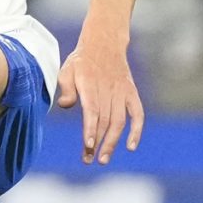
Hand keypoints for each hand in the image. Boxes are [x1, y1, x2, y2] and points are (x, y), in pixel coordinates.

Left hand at [54, 34, 145, 165]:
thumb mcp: (66, 69)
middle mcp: (108, 89)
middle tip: (89, 159)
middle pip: (104, 120)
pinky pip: (137, 114)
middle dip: (97, 142)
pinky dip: (136, 130)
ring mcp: (121, 92)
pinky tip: (130, 146)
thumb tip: (65, 105)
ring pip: (119, 121)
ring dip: (112, 141)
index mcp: (90, 83)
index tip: (89, 145)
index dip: (91, 128)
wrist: (104, 43)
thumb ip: (65, 87)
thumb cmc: (81, 61)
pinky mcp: (131, 93)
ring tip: (103, 159)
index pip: (92, 110)